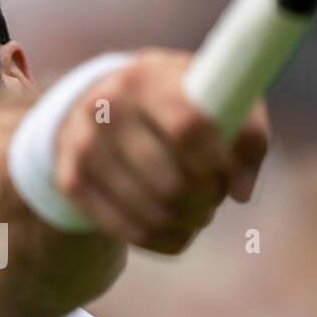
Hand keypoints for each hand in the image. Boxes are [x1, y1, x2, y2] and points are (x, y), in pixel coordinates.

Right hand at [52, 48, 269, 253]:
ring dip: (188, 222)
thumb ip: (246, 134)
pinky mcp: (71, 182)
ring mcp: (82, 147)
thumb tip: (241, 191)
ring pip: (151, 214)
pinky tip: (178, 229)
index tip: (227, 173)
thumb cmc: (176, 100)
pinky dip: (165, 239)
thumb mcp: (214, 96)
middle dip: (205, 199)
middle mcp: (105, 108)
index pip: (188, 128)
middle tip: (214, 196)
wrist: (101, 104)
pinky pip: (130, 232)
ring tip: (199, 211)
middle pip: (171, 181)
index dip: (217, 162)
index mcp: (144, 76)